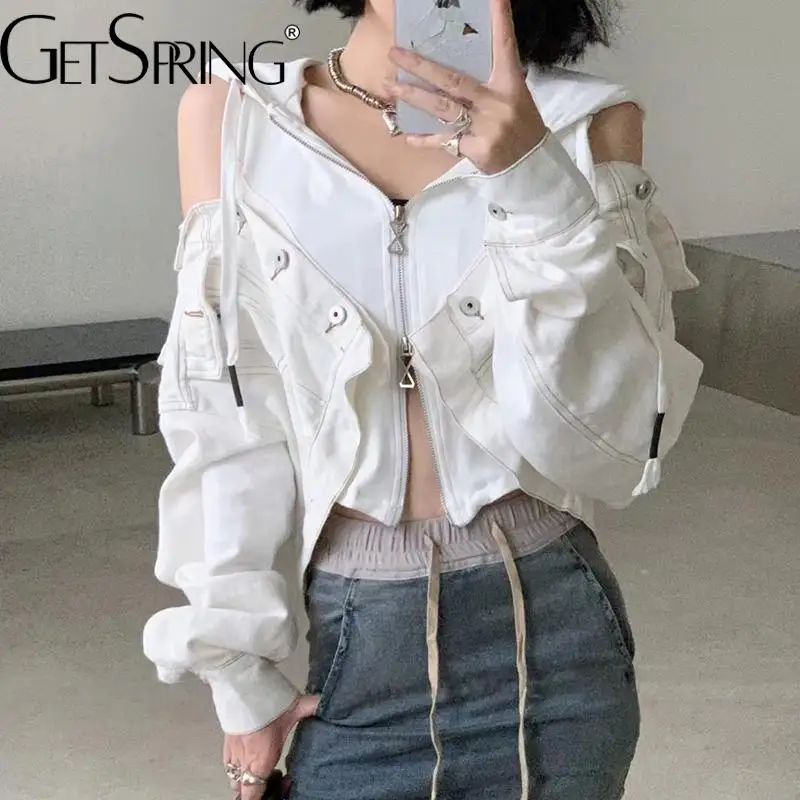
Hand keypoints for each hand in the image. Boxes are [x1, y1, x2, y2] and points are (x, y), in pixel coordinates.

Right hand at [224, 694, 318, 798]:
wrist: (242, 686)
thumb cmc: (269, 701)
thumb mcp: (296, 706)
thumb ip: (312, 707)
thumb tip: (327, 702)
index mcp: (261, 759)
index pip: (253, 793)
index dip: (260, 796)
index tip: (272, 790)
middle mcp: (245, 761)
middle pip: (242, 789)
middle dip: (253, 789)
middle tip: (268, 780)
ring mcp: (233, 753)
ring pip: (233, 779)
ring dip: (243, 779)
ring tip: (257, 771)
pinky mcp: (225, 743)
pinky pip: (227, 765)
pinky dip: (235, 767)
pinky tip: (246, 758)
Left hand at [385, 0, 547, 173]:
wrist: (531, 164)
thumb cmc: (519, 125)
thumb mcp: (513, 95)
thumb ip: (488, 79)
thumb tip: (458, 62)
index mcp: (509, 83)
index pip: (504, 45)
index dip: (499, 20)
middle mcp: (496, 101)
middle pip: (453, 80)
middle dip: (421, 66)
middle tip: (395, 54)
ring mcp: (485, 126)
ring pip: (442, 108)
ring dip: (414, 97)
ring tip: (391, 87)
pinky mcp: (476, 148)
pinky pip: (445, 141)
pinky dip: (426, 139)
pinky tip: (408, 135)